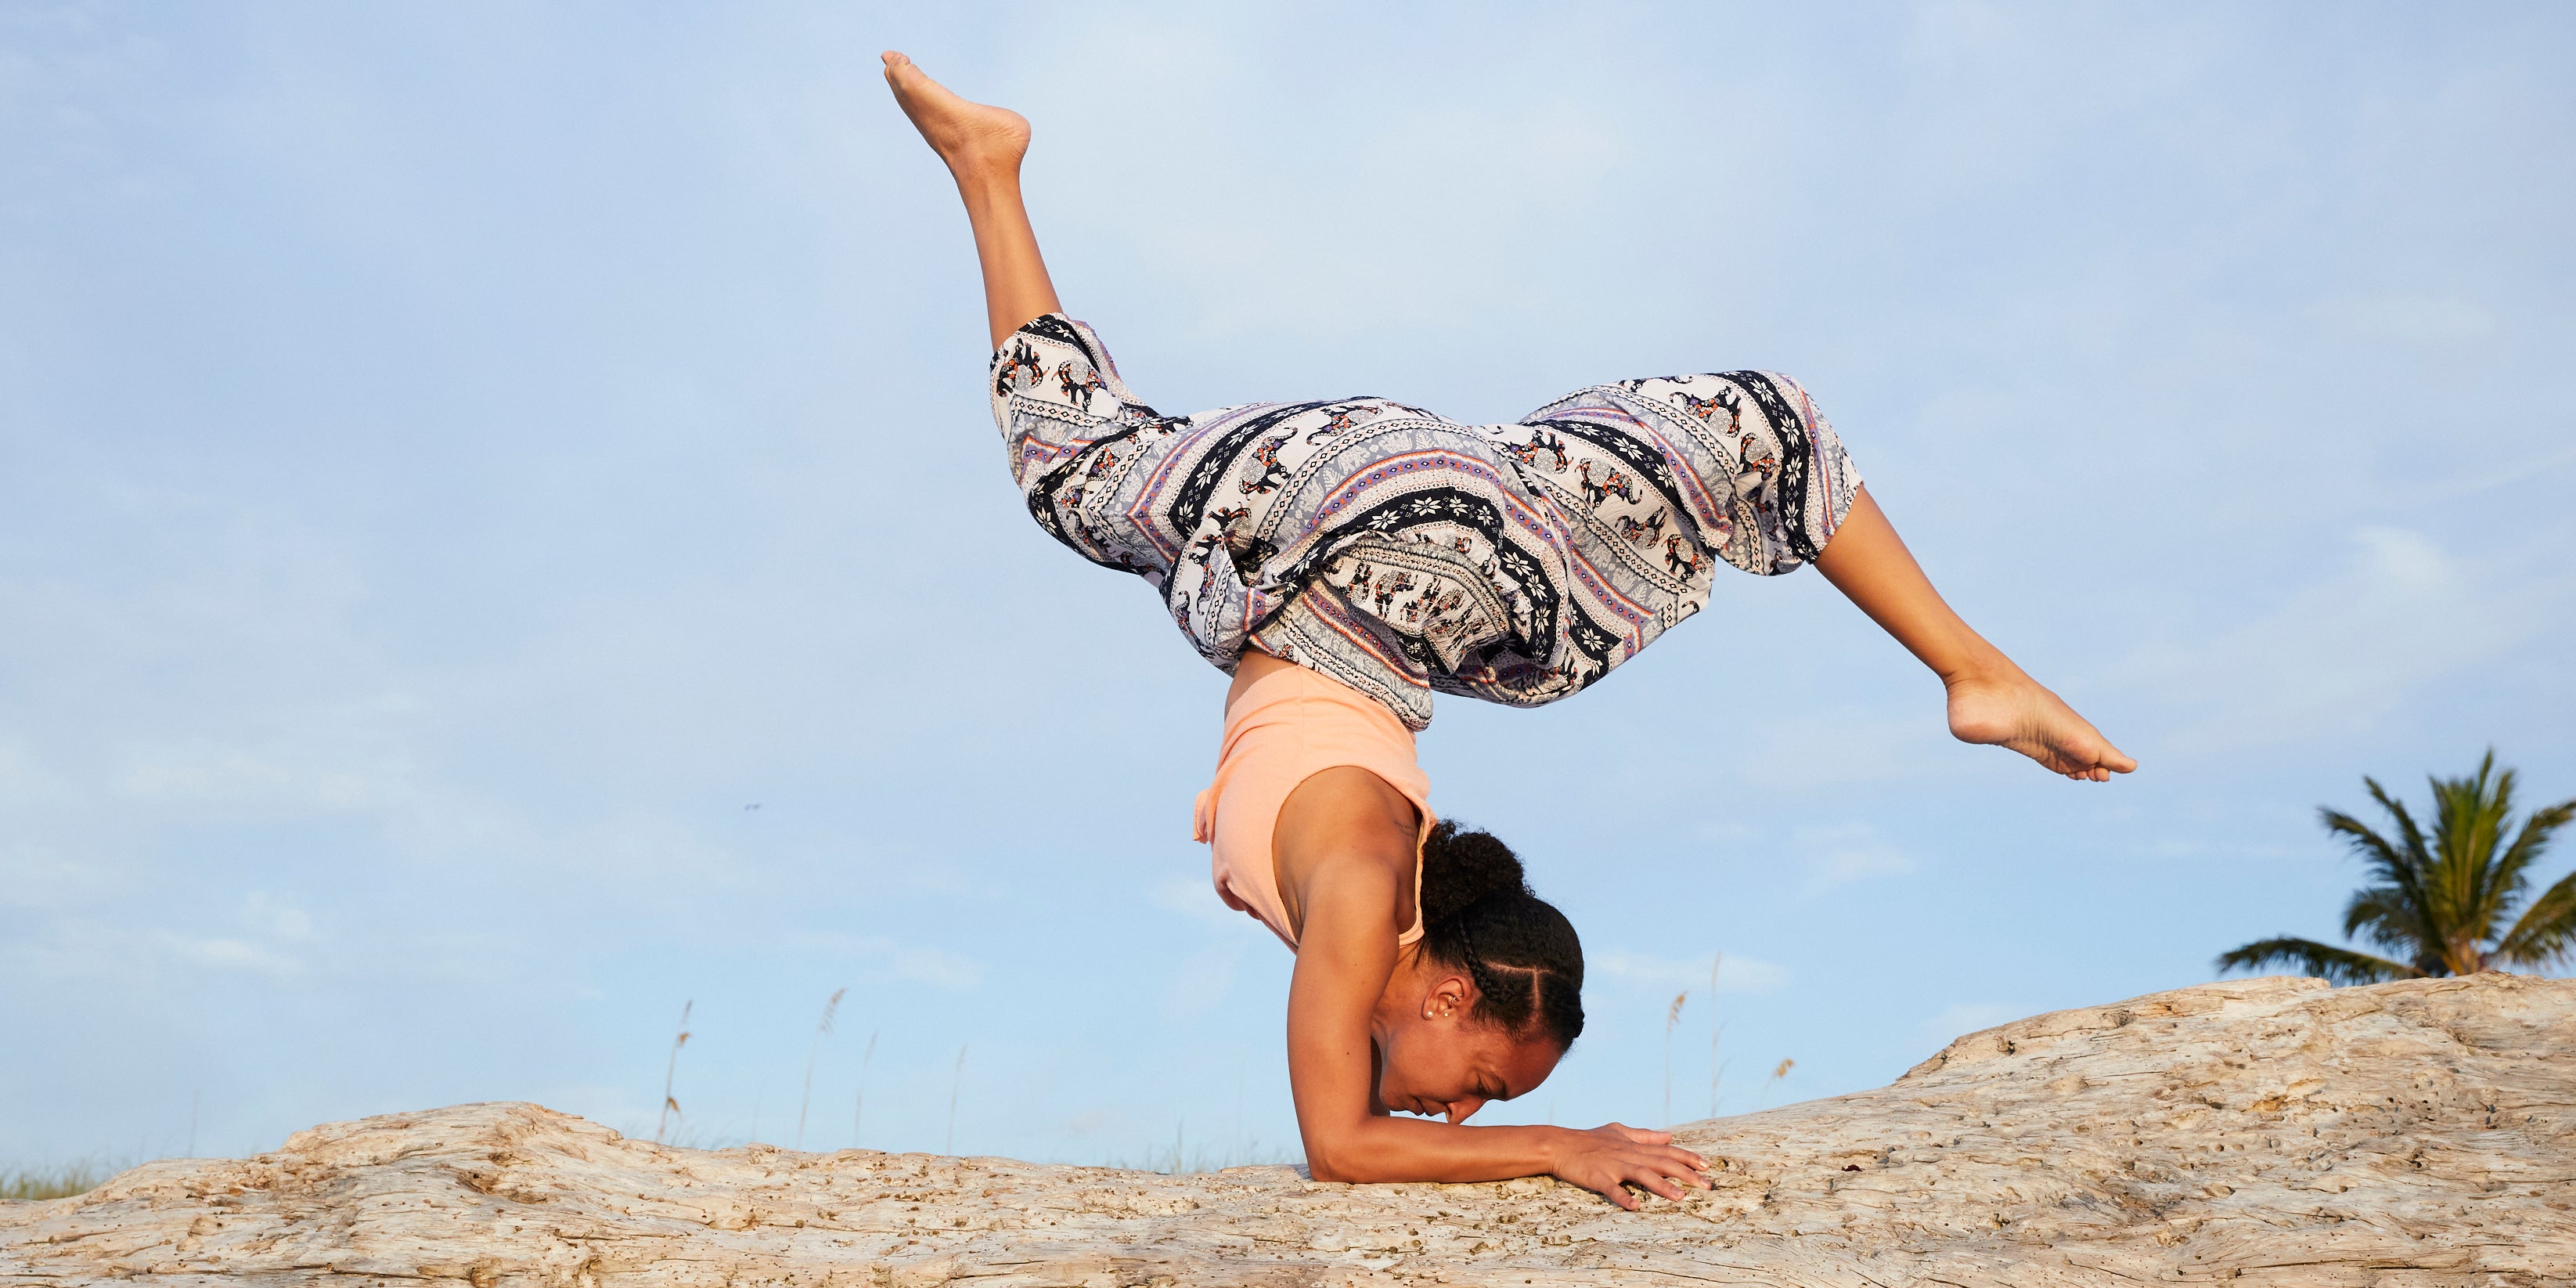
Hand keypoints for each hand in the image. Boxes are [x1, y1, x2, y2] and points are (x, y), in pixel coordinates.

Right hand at [1547, 1124, 1711, 1209]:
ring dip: (1662, 1186)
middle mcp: (1628, 1154)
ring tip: (1680, 1197)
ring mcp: (1613, 1166)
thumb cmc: (1589, 1139)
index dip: (1687, 1157)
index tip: (1707, 1166)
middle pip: (1662, 1163)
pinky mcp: (1597, 1177)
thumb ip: (1644, 1135)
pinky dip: (1623, 1197)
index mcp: (1634, 1146)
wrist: (1559, 1144)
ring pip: (1642, 1175)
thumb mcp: (1618, 1132)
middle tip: (1707, 1186)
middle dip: (1686, 1174)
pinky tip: (1635, 1207)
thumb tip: (1669, 1135)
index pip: (1666, 1150)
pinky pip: (1612, 1189)